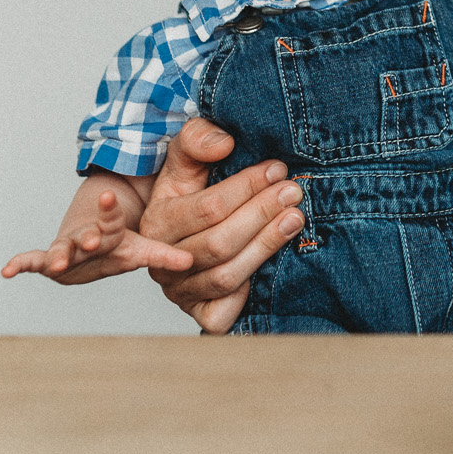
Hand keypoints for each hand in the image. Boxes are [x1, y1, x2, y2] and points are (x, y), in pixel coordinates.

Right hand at [0, 186, 192, 284]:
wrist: (94, 232)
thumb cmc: (121, 241)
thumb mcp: (142, 247)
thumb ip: (164, 255)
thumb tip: (192, 261)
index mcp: (112, 230)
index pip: (113, 220)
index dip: (111, 212)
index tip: (110, 197)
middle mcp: (88, 237)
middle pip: (88, 235)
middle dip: (88, 238)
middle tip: (91, 238)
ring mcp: (69, 247)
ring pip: (63, 248)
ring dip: (59, 255)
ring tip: (55, 262)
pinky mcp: (53, 259)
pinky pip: (35, 260)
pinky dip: (20, 264)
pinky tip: (6, 271)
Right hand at [138, 119, 307, 333]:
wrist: (184, 229)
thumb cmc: (189, 190)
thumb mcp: (186, 157)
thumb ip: (198, 139)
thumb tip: (224, 144)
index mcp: (157, 221)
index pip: (209, 208)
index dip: (248, 187)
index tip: (278, 169)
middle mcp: (165, 261)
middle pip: (220, 243)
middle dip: (262, 215)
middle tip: (294, 193)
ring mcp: (180, 291)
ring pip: (226, 276)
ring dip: (266, 246)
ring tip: (295, 219)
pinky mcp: (198, 313)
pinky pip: (221, 314)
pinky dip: (245, 296)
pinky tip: (271, 267)